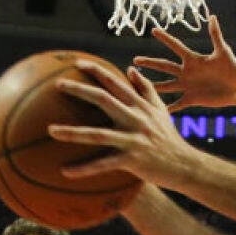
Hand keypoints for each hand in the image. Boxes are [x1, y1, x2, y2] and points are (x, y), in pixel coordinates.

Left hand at [50, 61, 200, 188]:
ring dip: (72, 132)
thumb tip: (131, 69)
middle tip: (57, 85)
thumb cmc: (168, 137)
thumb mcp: (161, 109)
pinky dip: (84, 169)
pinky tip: (65, 171)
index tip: (77, 63)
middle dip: (80, 90)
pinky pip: (103, 164)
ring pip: (98, 134)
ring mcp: (133, 138)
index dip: (97, 71)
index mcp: (139, 105)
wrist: (185, 164)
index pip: (115, 82)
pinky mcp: (132, 159)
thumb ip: (146, 89)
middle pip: (103, 99)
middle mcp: (135, 118)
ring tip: (50, 130)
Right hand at [132, 14, 235, 111]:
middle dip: (150, 63)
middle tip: (135, 60)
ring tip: (138, 85)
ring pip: (166, 86)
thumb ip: (216, 35)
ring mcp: (187, 86)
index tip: (153, 30)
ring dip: (152, 86)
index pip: (176, 46)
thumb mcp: (224, 52)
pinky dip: (167, 109)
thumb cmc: (233, 68)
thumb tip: (212, 16)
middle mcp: (187, 72)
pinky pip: (176, 105)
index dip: (165, 38)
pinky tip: (156, 112)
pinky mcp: (191, 99)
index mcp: (193, 59)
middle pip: (164, 66)